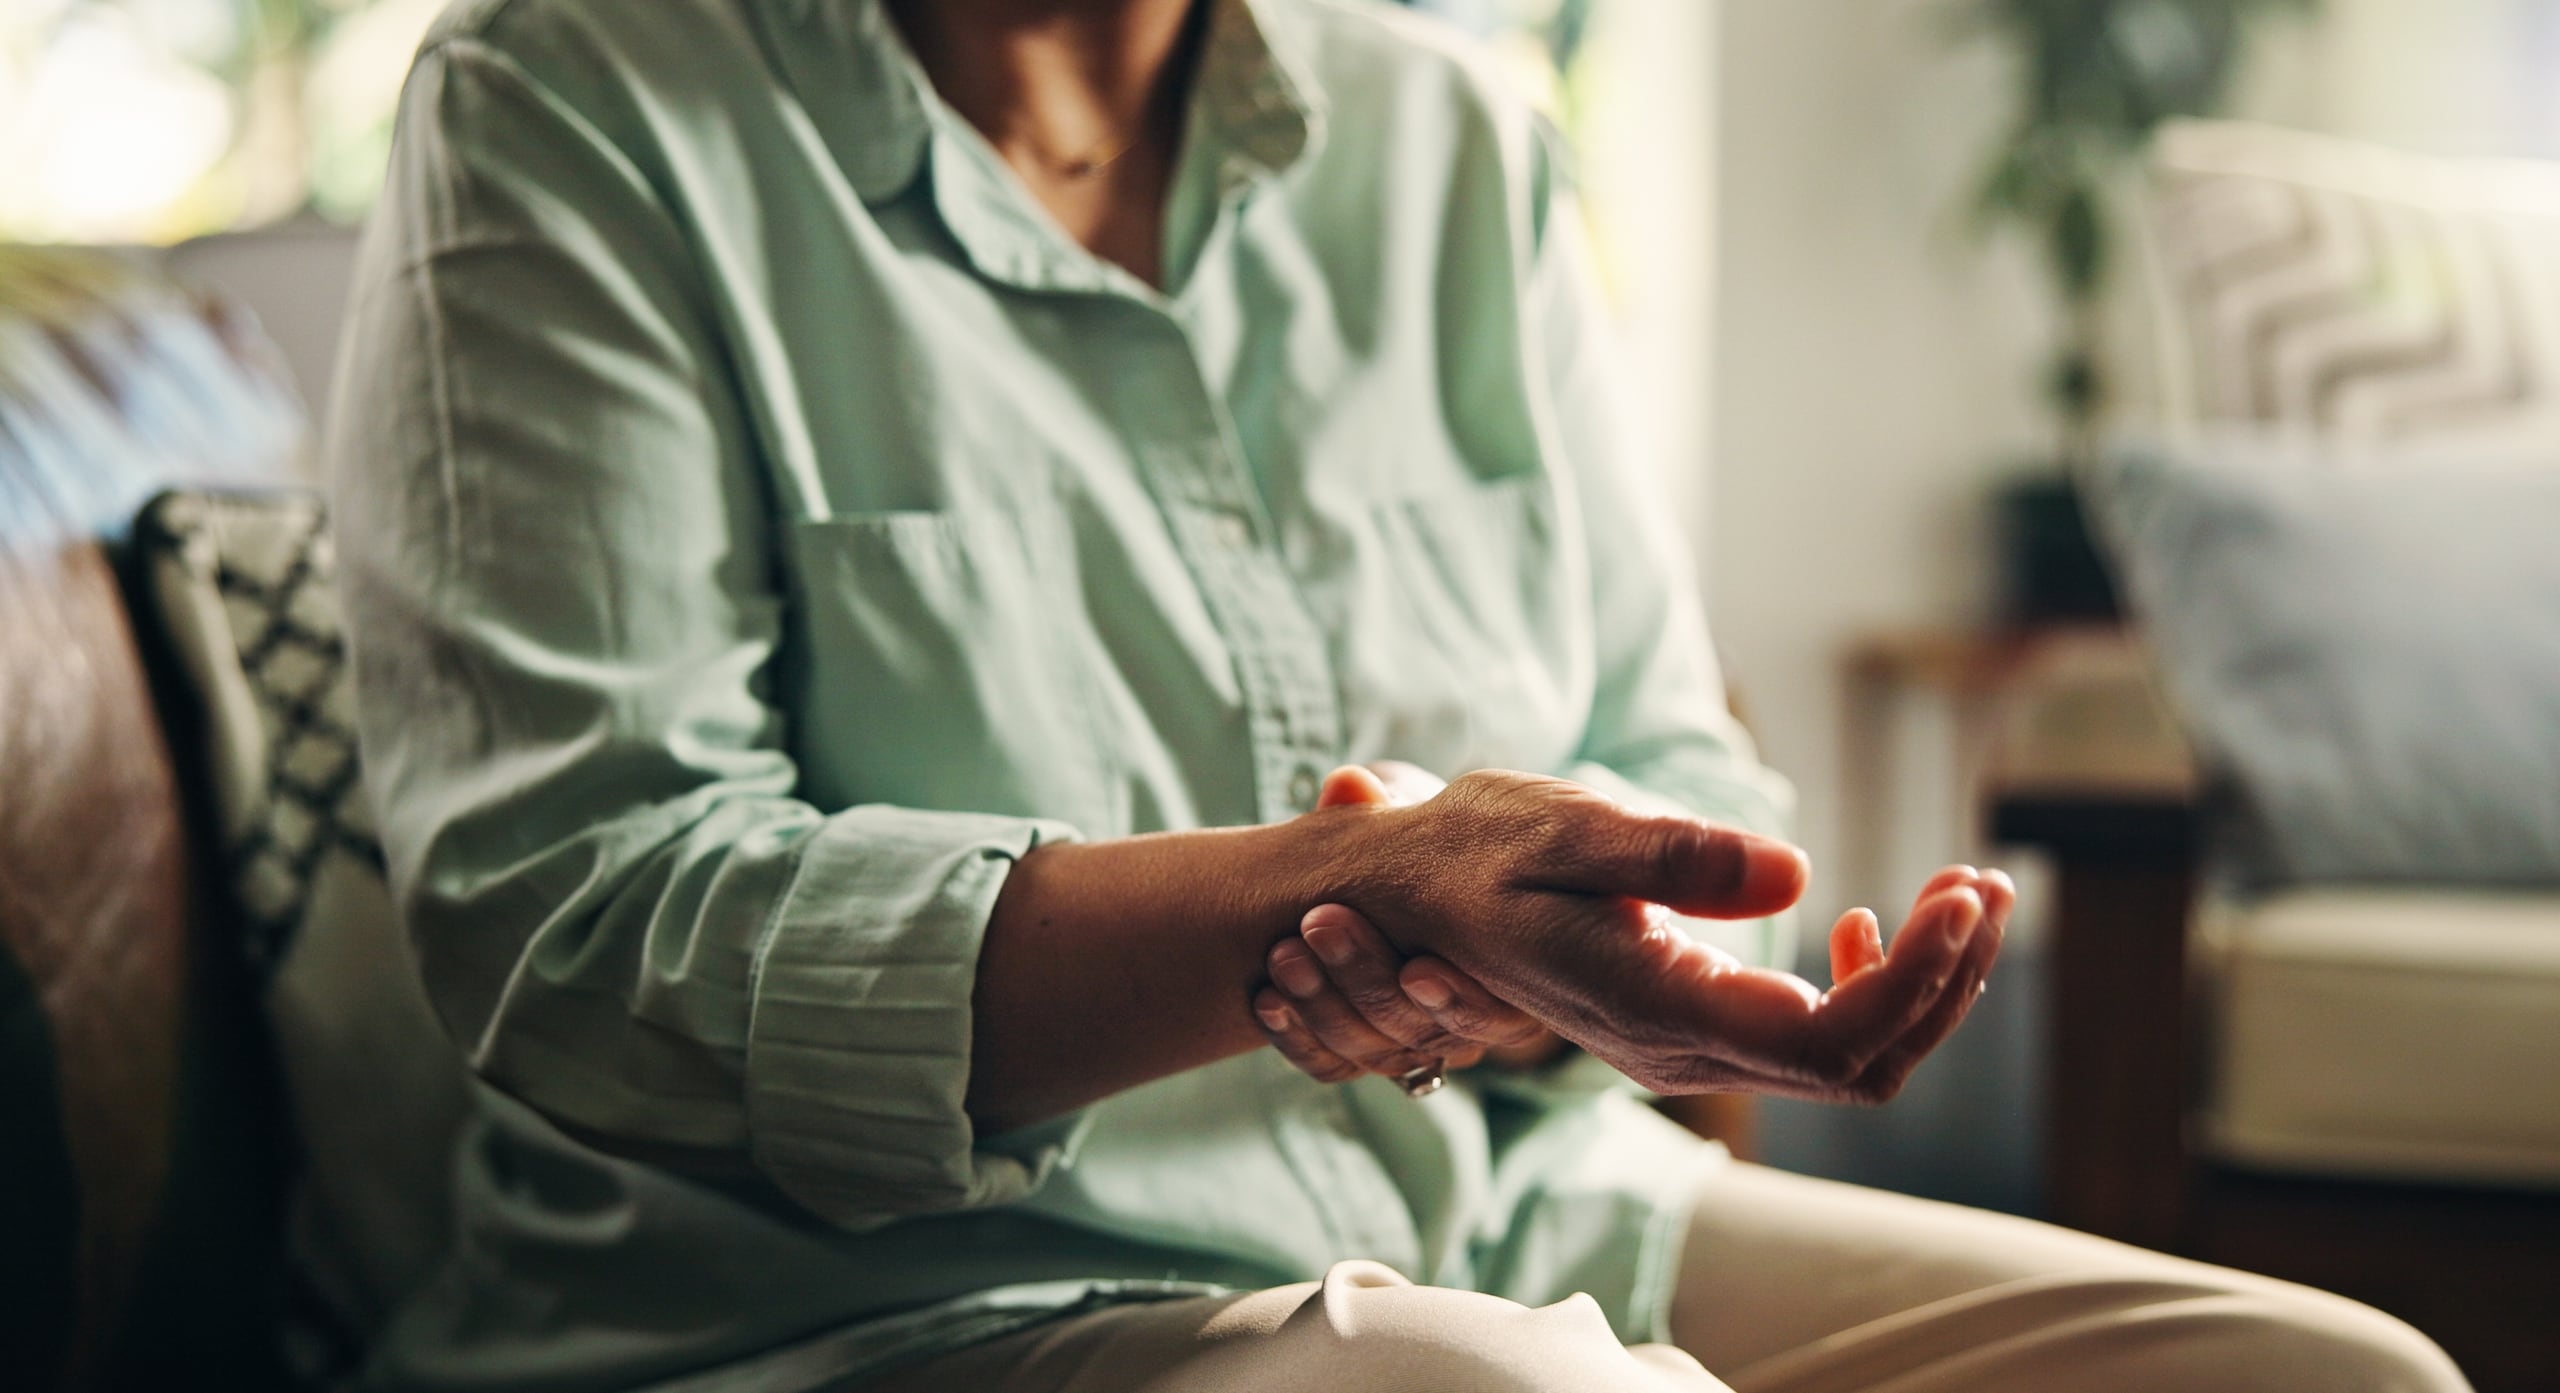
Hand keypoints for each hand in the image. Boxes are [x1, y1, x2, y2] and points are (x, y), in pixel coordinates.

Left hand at [1255, 762, 1562, 1081]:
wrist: (1384, 873)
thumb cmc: (1421, 839)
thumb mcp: (1416, 812)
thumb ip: (1391, 803)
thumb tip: (1348, 786)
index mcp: (1506, 968)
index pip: (1494, 1017)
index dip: (1458, 1001)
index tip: (1417, 966)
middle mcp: (1461, 1019)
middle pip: (1420, 1033)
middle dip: (1366, 981)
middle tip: (1319, 923)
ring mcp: (1405, 1040)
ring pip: (1368, 1052)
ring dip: (1321, 1005)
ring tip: (1282, 953)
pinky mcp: (1355, 1052)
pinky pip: (1327, 1064)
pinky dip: (1294, 1036)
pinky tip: (1266, 999)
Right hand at [1305, 767, 2009, 1102]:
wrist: (1402, 900)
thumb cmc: (1472, 850)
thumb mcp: (1563, 824)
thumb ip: (1670, 854)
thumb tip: (1792, 872)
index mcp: (1655, 1007)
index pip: (1828, 1039)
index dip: (1916, 980)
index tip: (1957, 891)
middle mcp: (1679, 1050)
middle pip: (1861, 1062)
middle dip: (1946, 978)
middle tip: (1984, 879)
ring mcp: (1686, 1049)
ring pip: (1848, 1060)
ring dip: (1924, 982)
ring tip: (1964, 889)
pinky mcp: (1691, 1028)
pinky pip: (1811, 1040)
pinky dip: (1870, 984)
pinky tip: (1863, 920)